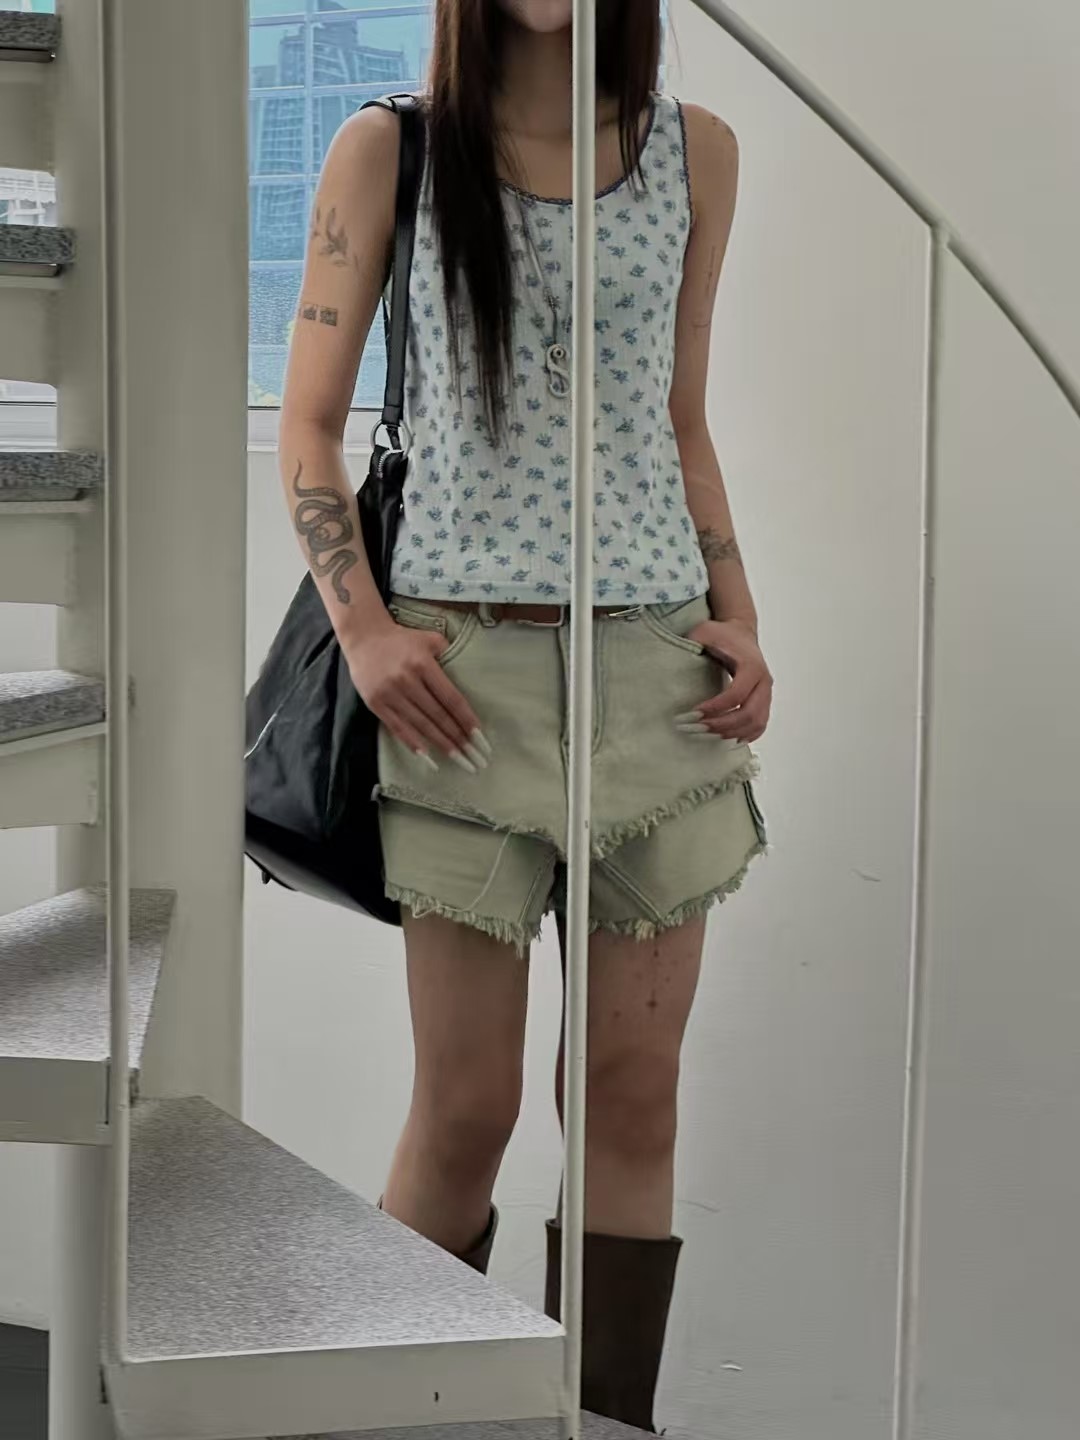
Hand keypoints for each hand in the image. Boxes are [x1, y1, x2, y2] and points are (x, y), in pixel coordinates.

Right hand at [346, 621, 488, 772]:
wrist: (363, 637)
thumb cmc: (402, 640)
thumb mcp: (429, 639)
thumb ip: (449, 654)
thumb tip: (468, 678)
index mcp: (422, 664)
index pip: (450, 697)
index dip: (466, 718)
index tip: (479, 736)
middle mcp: (406, 680)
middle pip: (437, 715)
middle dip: (457, 737)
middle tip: (473, 756)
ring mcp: (389, 693)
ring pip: (420, 724)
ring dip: (440, 743)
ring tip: (457, 758)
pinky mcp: (375, 703)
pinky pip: (397, 727)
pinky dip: (412, 743)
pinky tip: (427, 756)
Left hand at [682, 618, 772, 743]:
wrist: (741, 633)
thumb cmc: (722, 634)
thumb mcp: (705, 631)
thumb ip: (693, 642)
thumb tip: (674, 659)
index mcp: (751, 665)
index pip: (736, 694)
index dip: (715, 708)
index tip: (694, 713)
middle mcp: (764, 681)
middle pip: (749, 714)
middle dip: (722, 725)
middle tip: (697, 728)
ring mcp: (766, 693)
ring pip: (756, 723)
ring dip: (731, 733)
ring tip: (707, 734)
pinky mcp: (765, 701)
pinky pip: (760, 725)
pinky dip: (745, 736)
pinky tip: (727, 738)